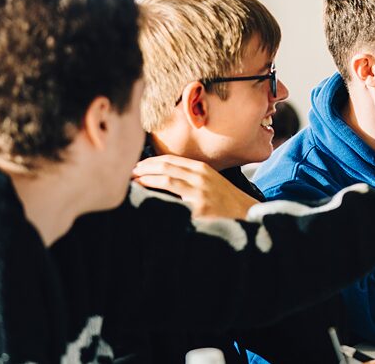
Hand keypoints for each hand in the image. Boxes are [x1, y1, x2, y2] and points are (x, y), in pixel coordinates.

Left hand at [132, 155, 258, 219]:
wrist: (246, 214)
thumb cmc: (225, 202)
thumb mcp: (210, 184)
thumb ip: (191, 179)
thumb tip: (165, 179)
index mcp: (202, 169)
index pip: (170, 160)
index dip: (150, 162)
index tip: (136, 167)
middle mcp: (200, 176)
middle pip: (166, 166)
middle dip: (144, 168)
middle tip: (128, 173)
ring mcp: (200, 190)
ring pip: (167, 178)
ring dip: (146, 178)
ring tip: (133, 182)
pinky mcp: (200, 206)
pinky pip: (173, 197)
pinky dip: (157, 193)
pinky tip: (146, 196)